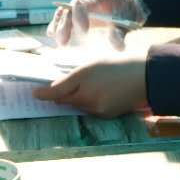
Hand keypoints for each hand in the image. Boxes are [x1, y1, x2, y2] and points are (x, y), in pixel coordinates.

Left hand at [33, 56, 148, 117]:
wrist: (145, 77)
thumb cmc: (118, 65)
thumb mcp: (93, 64)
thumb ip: (74, 76)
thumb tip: (57, 88)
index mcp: (83, 78)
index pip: (57, 91)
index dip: (43, 93)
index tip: (34, 94)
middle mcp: (88, 96)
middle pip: (66, 100)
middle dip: (61, 95)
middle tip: (59, 87)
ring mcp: (97, 108)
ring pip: (78, 105)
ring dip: (76, 99)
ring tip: (90, 86)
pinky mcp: (105, 115)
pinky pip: (90, 110)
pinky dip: (90, 104)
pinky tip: (102, 93)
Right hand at [46, 0, 148, 48]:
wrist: (123, 2)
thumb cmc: (125, 9)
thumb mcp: (127, 19)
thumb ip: (121, 32)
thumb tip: (119, 47)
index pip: (83, 2)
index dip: (80, 15)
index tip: (83, 31)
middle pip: (69, 10)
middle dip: (65, 26)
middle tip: (63, 42)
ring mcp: (78, 6)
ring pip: (63, 13)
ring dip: (58, 27)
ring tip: (60, 43)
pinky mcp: (75, 14)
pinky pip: (62, 18)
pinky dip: (56, 26)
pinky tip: (53, 36)